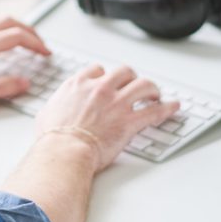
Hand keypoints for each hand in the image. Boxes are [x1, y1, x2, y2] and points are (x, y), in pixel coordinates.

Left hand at [0, 14, 50, 106]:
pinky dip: (3, 27)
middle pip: (11, 22)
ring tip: (26, 40)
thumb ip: (1, 87)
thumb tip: (24, 83)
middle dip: (31, 32)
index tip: (46, 54)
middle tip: (41, 46)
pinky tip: (1, 39)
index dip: (36, 44)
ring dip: (17, 26)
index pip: (17, 36)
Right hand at [35, 65, 178, 172]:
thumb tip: (54, 109)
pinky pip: (154, 111)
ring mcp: (117, 103)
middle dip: (131, 78)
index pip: (97, 70)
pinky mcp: (130, 122)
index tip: (109, 83)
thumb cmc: (53, 138)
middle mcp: (100, 89)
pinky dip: (167, 108)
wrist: (64, 151)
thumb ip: (56, 106)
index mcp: (79, 84)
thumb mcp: (47, 113)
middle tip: (135, 85)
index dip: (105, 76)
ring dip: (151, 88)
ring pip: (143, 85)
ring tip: (155, 94)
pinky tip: (173, 106)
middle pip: (124, 72)